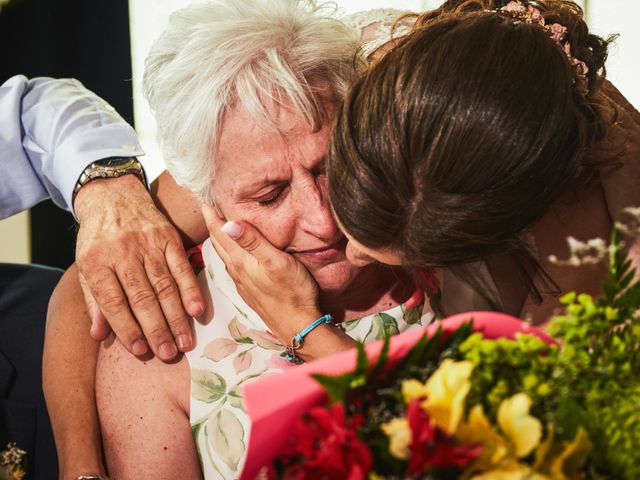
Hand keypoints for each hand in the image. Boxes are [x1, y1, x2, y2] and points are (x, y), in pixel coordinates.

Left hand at [74, 175, 204, 360]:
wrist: (112, 196)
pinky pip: (181, 267)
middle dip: (156, 329)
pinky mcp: (168, 237)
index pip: (113, 302)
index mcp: (96, 263)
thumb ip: (95, 302)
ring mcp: (147, 244)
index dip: (127, 328)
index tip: (140, 351)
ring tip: (185, 342)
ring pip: (164, 286)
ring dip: (176, 317)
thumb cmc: (98, 239)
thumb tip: (100, 336)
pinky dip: (191, 289)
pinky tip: (197, 310)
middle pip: (142, 297)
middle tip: (168, 354)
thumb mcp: (85, 267)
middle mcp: (122, 254)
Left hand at [202, 204, 319, 341]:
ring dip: (218, 235)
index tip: (202, 194)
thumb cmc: (293, 292)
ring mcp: (241, 280)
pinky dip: (228, 249)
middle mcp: (236, 270)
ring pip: (224, 253)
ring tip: (217, 220)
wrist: (298, 325)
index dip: (210, 212)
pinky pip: (232, 263)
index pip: (219, 231)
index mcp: (240, 260)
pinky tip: (234, 248)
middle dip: (211, 221)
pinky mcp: (249, 288)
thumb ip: (253, 242)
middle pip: (217, 241)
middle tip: (206, 202)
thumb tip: (227, 223)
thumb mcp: (276, 262)